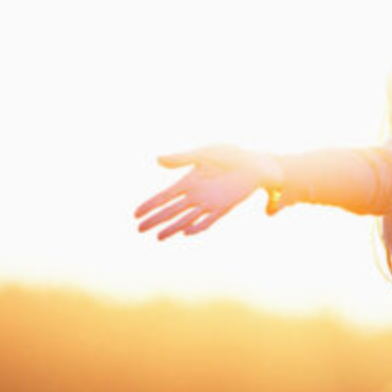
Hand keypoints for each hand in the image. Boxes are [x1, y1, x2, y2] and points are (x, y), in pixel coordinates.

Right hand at [134, 144, 283, 239]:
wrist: (256, 164)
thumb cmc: (231, 156)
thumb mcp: (205, 154)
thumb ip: (182, 158)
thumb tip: (157, 160)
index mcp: (188, 181)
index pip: (164, 196)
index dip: (150, 205)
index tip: (135, 214)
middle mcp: (196, 194)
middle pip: (170, 211)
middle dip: (155, 220)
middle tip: (139, 229)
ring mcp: (209, 203)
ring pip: (186, 219)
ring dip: (172, 228)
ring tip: (158, 237)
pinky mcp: (224, 208)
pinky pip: (208, 220)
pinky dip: (197, 227)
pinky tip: (185, 233)